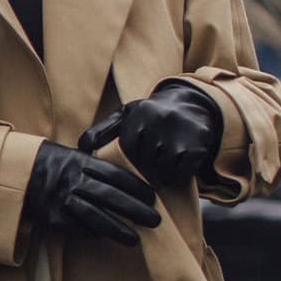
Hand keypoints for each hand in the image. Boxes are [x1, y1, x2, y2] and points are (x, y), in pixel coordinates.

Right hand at [24, 142, 160, 246]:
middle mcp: (73, 180)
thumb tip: (128, 181)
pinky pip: (77, 227)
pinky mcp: (52, 217)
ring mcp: (62, 199)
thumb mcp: (74, 155)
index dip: (137, 187)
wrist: (17, 174)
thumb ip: (97, 166)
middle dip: (135, 209)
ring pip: (95, 215)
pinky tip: (107, 238)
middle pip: (110, 196)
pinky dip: (94, 233)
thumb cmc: (51, 164)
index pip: (116, 175)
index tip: (152, 198)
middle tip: (154, 220)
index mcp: (81, 162)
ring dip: (118, 228)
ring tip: (136, 239)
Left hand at [80, 84, 222, 187]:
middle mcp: (162, 119)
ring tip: (165, 158)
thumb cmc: (151, 116)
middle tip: (154, 154)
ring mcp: (181, 134)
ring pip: (162, 170)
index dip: (132, 154)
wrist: (193, 106)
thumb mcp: (125, 116)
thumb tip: (82, 148)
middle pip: (144, 161)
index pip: (127, 149)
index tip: (139, 149)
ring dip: (162, 171)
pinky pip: (181, 174)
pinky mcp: (198, 148)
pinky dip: (178, 175)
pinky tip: (178, 163)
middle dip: (147, 163)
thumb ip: (102, 131)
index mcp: (140, 112)